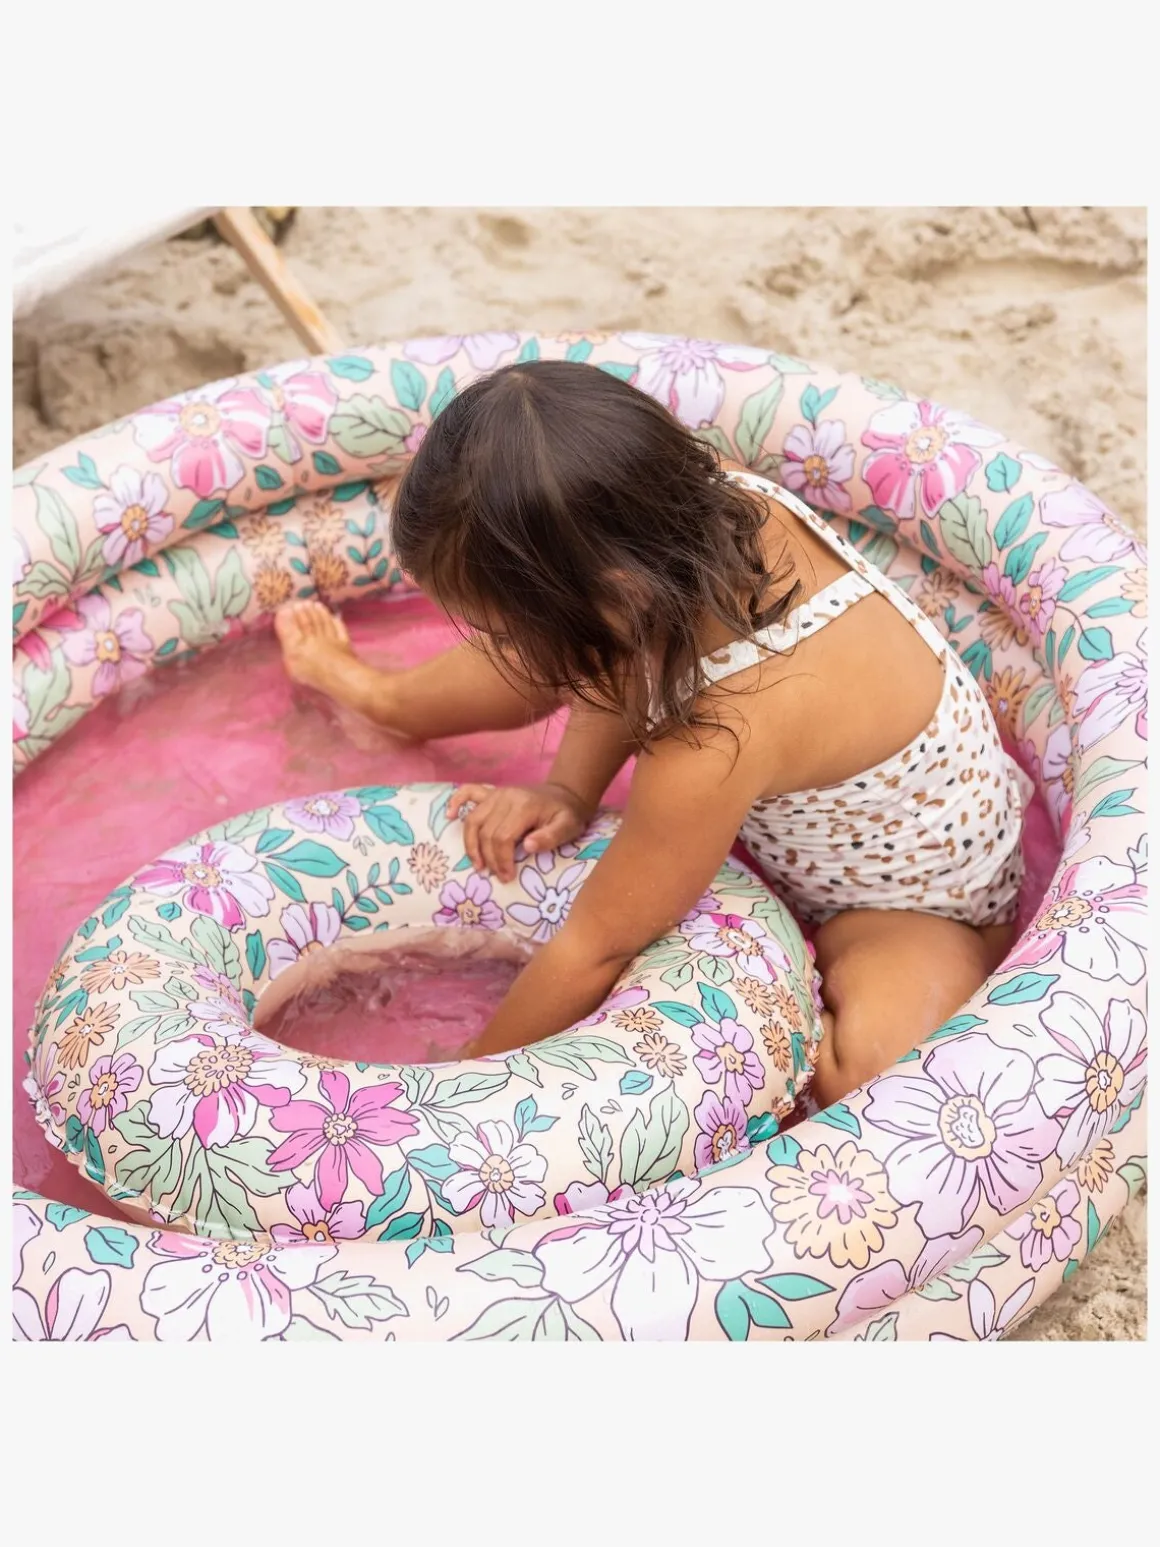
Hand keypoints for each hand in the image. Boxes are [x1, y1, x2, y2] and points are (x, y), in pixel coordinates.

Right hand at [447, 781, 591, 881]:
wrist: (566, 794)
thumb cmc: (567, 815)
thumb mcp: (568, 828)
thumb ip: (551, 837)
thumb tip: (528, 846)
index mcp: (524, 806)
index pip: (503, 837)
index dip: (501, 860)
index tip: (507, 877)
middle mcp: (506, 797)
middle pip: (486, 832)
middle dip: (490, 858)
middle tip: (498, 875)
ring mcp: (497, 793)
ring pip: (473, 820)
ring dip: (471, 844)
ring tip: (478, 864)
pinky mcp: (492, 792)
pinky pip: (468, 793)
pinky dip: (456, 802)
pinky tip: (449, 816)